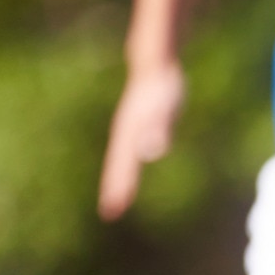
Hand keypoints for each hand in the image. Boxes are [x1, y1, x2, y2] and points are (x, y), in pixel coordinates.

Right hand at [98, 60, 185, 219]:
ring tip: (116, 200)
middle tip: (110, 212)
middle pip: (118, 165)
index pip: (123, 166)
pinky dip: (127, 166)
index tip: (115, 209)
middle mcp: (126, 133)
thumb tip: (152, 152)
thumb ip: (158, 128)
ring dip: (119, 179)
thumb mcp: (164, 107)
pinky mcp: (137, 124)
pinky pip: (129, 151)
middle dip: (115, 188)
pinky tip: (128, 172)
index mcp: (130, 133)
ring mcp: (130, 128)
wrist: (156, 62)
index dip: (120, 187)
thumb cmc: (163, 86)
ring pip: (121, 159)